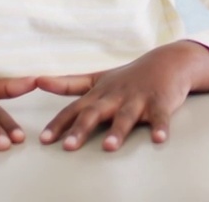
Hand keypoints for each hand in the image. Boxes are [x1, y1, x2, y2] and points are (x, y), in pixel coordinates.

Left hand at [37, 40, 208, 151]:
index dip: (59, 124)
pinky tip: (158, 139)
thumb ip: (69, 83)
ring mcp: (138, 99)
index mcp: (99, 94)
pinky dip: (160, 127)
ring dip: (118, 131)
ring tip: (109, 147)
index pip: (74, 110)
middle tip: (69, 146)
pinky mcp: (160, 102)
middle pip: (96, 113)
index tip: (45, 140)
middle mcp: (116, 96)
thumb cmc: (129, 76)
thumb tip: (39, 81)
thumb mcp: (98, 78)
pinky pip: (160, 117)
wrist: (168, 62)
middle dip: (82, 129)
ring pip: (126, 116)